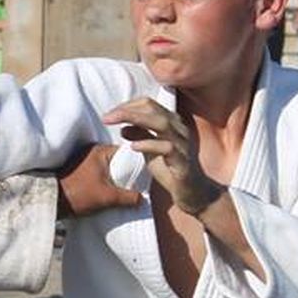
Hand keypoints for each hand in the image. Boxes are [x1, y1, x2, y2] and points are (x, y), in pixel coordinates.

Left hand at [56, 143, 141, 218]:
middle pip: (118, 161)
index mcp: (100, 151)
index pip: (126, 153)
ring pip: (109, 168)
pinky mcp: (80, 170)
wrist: (51, 202)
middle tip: (136, 187)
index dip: (137, 165)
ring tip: (125, 191)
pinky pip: (100, 173)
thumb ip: (128, 197)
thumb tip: (142, 199)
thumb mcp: (107, 197)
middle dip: (126, 174)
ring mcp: (85, 160)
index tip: (145, 177)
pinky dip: (106, 181)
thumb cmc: (78, 195)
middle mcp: (92, 151)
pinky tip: (111, 192)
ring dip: (115, 179)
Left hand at [103, 98, 224, 216]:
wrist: (191, 193)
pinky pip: (168, 148)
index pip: (149, 104)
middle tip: (106, 117)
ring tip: (117, 124)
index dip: (127, 106)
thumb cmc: (170, 169)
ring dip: (136, 120)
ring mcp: (183, 145)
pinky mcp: (183, 163)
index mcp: (171, 123)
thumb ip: (140, 136)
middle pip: (153, 109)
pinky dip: (149, 144)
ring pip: (162, 124)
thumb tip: (122, 127)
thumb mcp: (150, 150)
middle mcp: (179, 130)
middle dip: (127, 110)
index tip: (109, 115)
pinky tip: (133, 146)